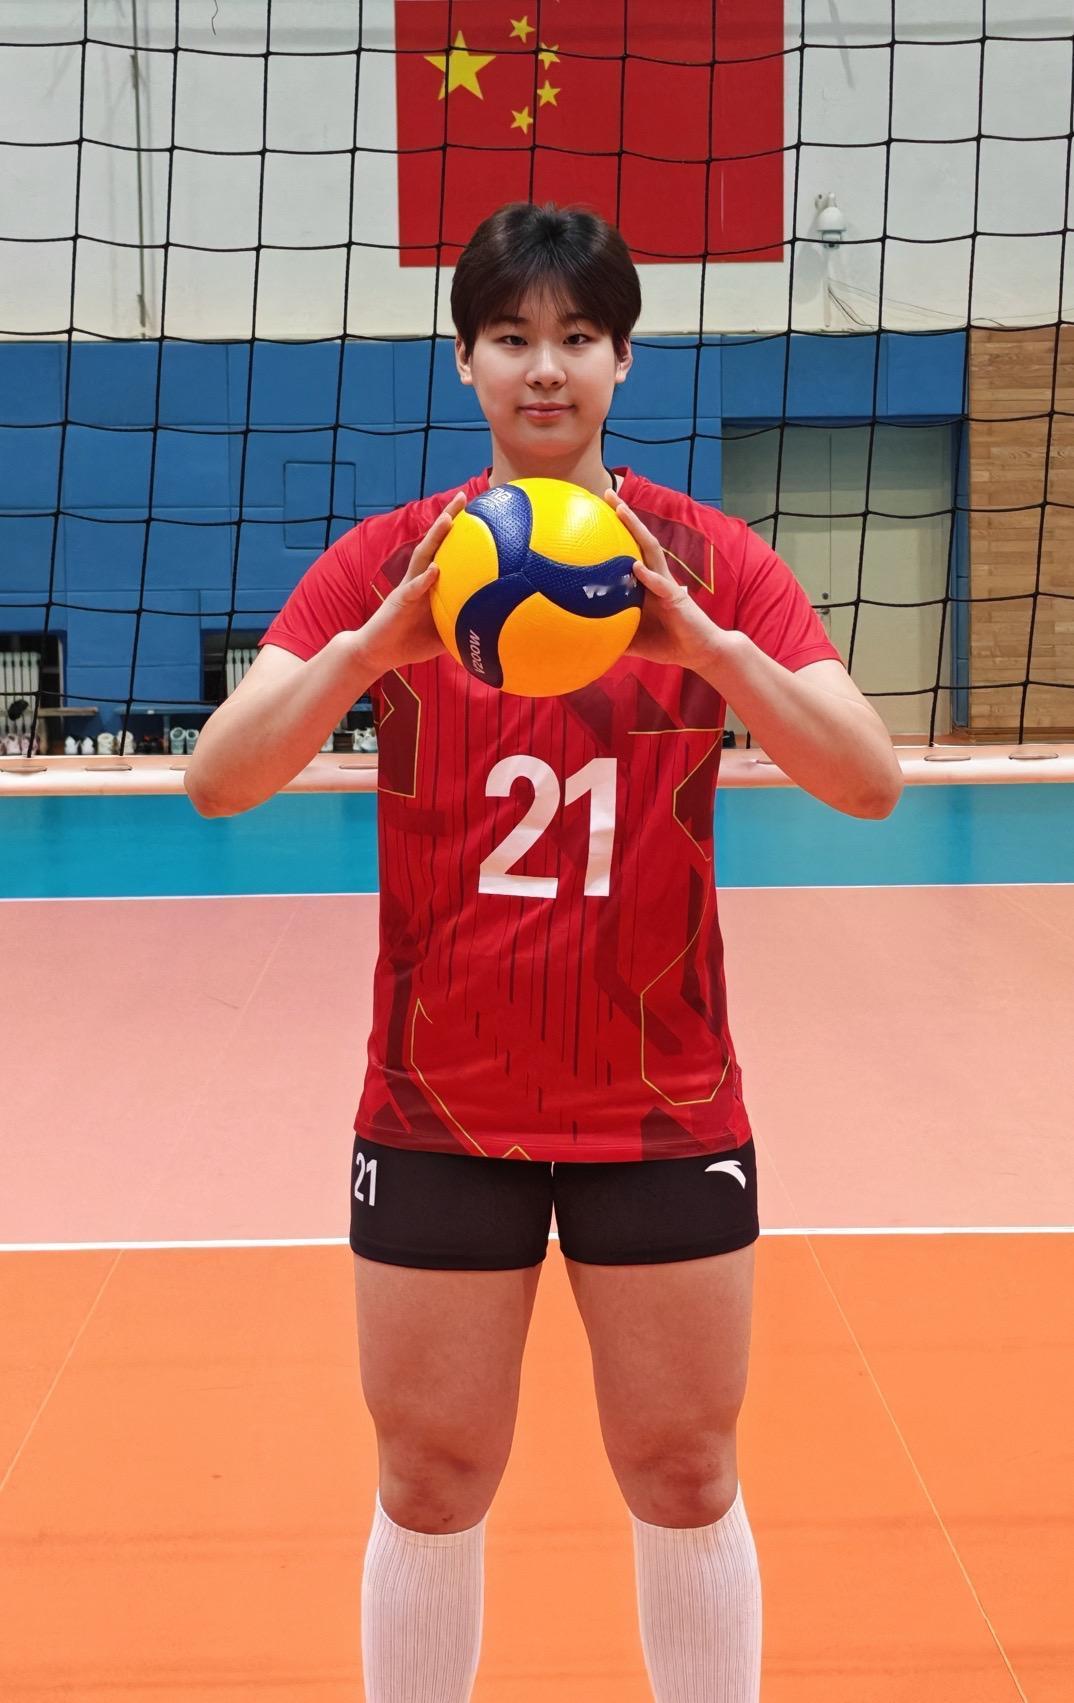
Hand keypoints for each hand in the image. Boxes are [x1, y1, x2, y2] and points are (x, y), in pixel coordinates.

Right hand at [358, 490, 466, 673]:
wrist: (377, 653)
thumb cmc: (410, 643)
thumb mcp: (445, 635)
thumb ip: (466, 627)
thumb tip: (496, 629)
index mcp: (431, 582)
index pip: (448, 550)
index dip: (460, 532)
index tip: (480, 512)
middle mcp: (420, 577)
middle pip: (435, 542)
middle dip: (448, 518)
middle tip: (463, 497)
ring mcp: (408, 587)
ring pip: (422, 556)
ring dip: (435, 537)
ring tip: (449, 519)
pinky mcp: (398, 601)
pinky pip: (413, 589)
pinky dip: (424, 579)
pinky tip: (435, 570)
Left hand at [603, 490, 725, 671]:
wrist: (700, 652)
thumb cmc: (667, 642)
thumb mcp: (632, 638)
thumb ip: (610, 632)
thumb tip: (580, 638)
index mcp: (645, 582)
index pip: (628, 549)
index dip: (615, 530)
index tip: (594, 512)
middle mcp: (655, 576)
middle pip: (639, 539)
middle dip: (625, 515)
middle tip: (607, 494)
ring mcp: (666, 584)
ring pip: (650, 551)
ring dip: (636, 529)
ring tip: (621, 511)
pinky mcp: (676, 599)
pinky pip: (660, 585)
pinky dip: (648, 576)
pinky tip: (635, 567)